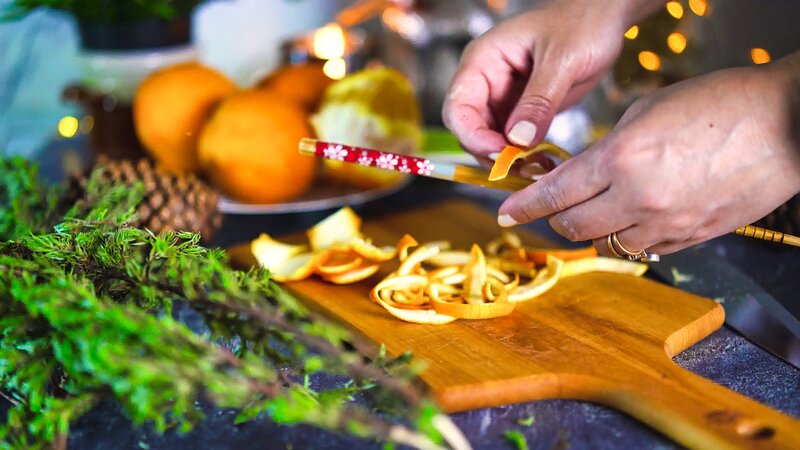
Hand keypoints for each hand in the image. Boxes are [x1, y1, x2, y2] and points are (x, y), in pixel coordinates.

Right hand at [442, 0, 651, 165]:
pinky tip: (543, 164)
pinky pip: (514, 143)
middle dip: (491, 153)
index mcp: (483, 61)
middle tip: (521, 169)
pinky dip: (524, 158)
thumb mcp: (561, 59)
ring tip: (536, 169)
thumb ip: (539, 100)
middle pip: (471, 130)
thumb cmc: (581, 23)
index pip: (458, 107)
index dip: (472, 135)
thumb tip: (517, 140)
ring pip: (491, 141)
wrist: (605, 18)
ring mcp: (504, 99)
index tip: (499, 153)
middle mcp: (487, 82)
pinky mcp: (523, 113)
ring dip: (508, 161)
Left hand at [498, 54, 799, 254]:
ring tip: (597, 208)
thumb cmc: (722, 104)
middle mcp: (638, 198)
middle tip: (551, 206)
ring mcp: (666, 224)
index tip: (506, 212)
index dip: (524, 206)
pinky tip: (635, 216)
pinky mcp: (691, 238)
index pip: (554, 193)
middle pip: (572, 226)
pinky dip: (628, 236)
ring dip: (591, 228)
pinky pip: (643, 248)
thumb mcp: (647, 111)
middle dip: (553, 217)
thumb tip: (582, 170)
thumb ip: (607, 146)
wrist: (787, 124)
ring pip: (605, 243)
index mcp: (621, 158)